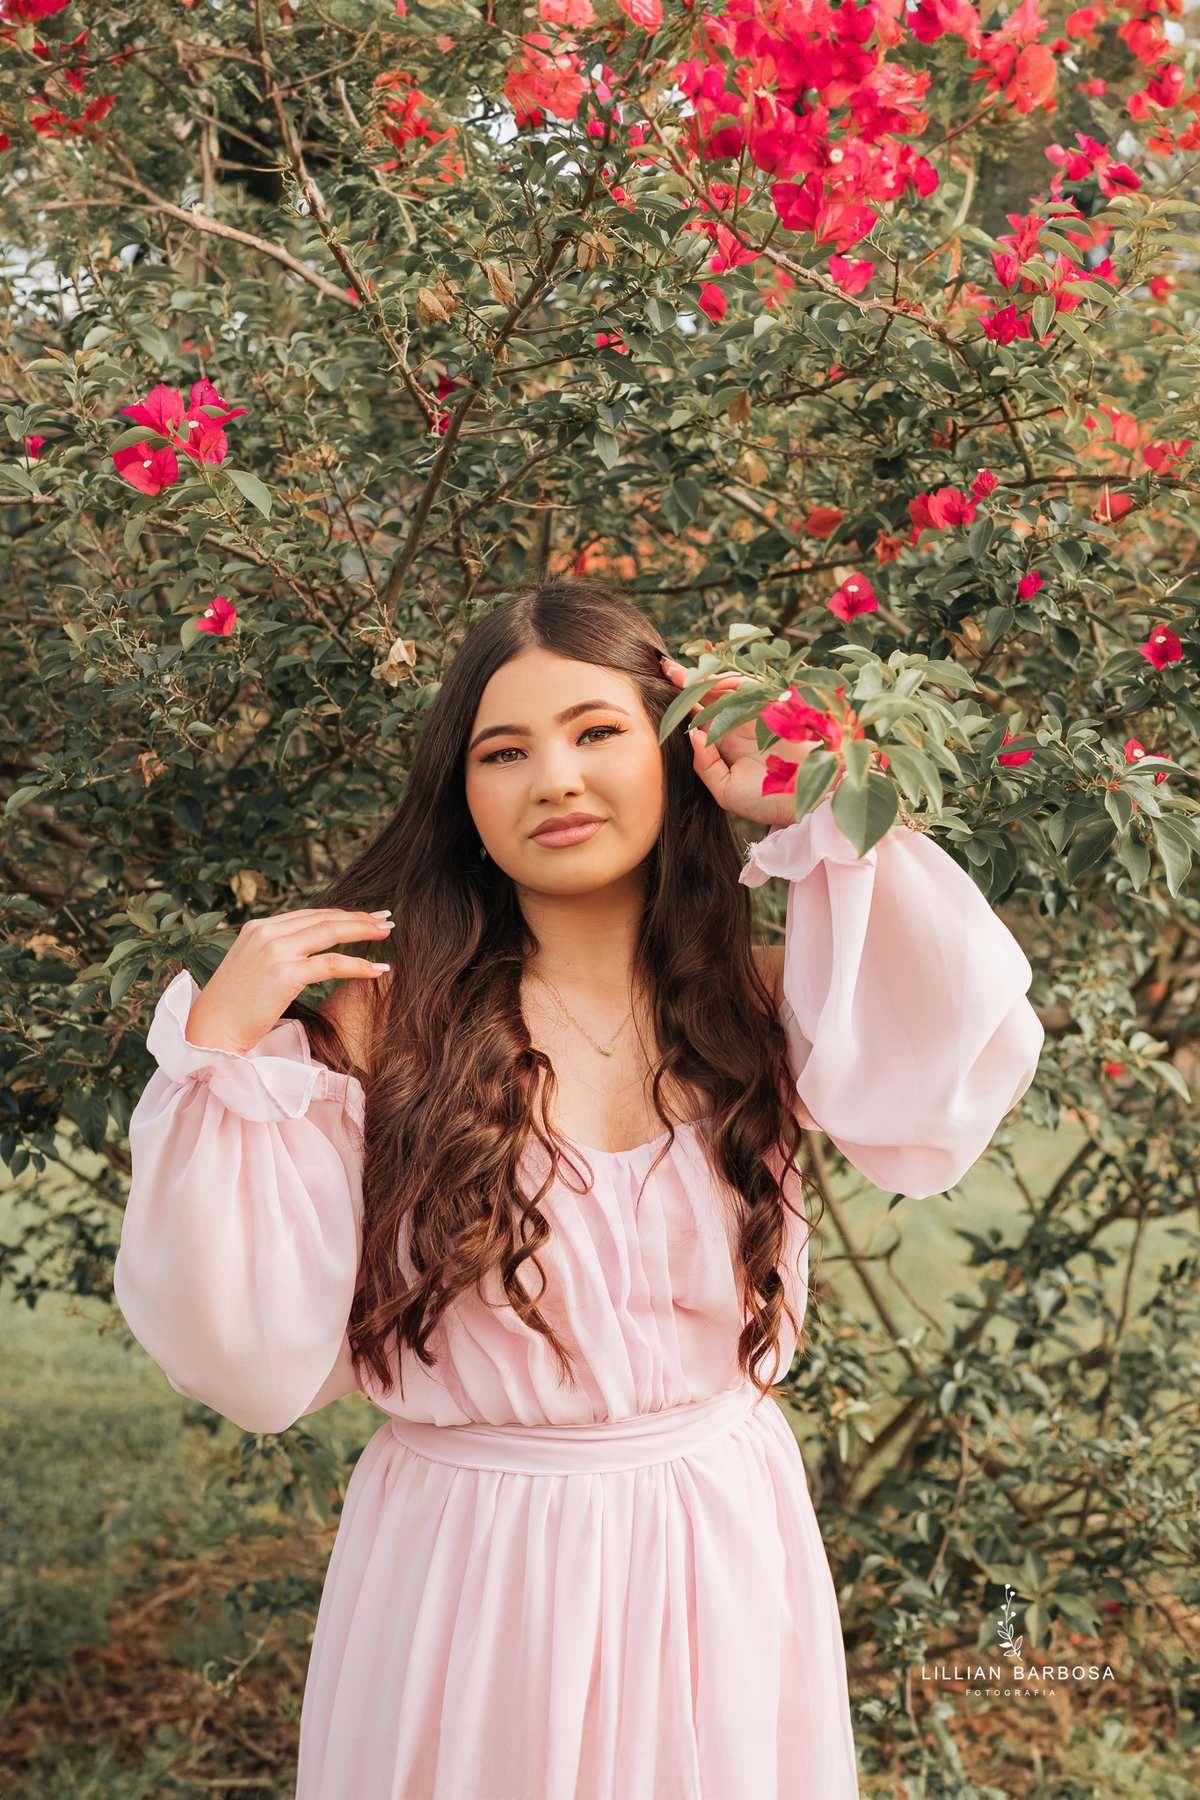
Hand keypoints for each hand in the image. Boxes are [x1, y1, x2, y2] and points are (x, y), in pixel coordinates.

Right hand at [184, 907, 392, 1054]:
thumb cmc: (232, 1010)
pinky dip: (359, 965)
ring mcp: (274, 950)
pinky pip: (332, 964)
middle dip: (357, 918)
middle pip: (323, 917)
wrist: (209, 1033)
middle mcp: (266, 932)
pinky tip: (378, 969)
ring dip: (363, 931)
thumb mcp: (252, 969)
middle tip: (385, 920)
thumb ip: (277, 955)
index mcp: (258, 928)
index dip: (339, 914)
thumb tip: (309, 955)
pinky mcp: (284, 973)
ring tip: (386, 933)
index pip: (308, 915)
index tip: (364, 917)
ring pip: (330, 932)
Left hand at [662, 659, 817, 827]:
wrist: (806, 799)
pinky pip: (747, 687)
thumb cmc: (767, 800)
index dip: (682, 703)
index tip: (660, 687)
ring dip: (704, 679)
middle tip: (665, 666)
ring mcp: (755, 713)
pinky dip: (728, 682)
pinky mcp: (772, 706)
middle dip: (687, 681)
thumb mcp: (726, 790)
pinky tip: (708, 682)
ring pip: (725, 688)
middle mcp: (738, 725)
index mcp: (726, 743)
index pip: (700, 717)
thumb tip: (692, 735)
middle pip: (709, 697)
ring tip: (680, 673)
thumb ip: (705, 766)